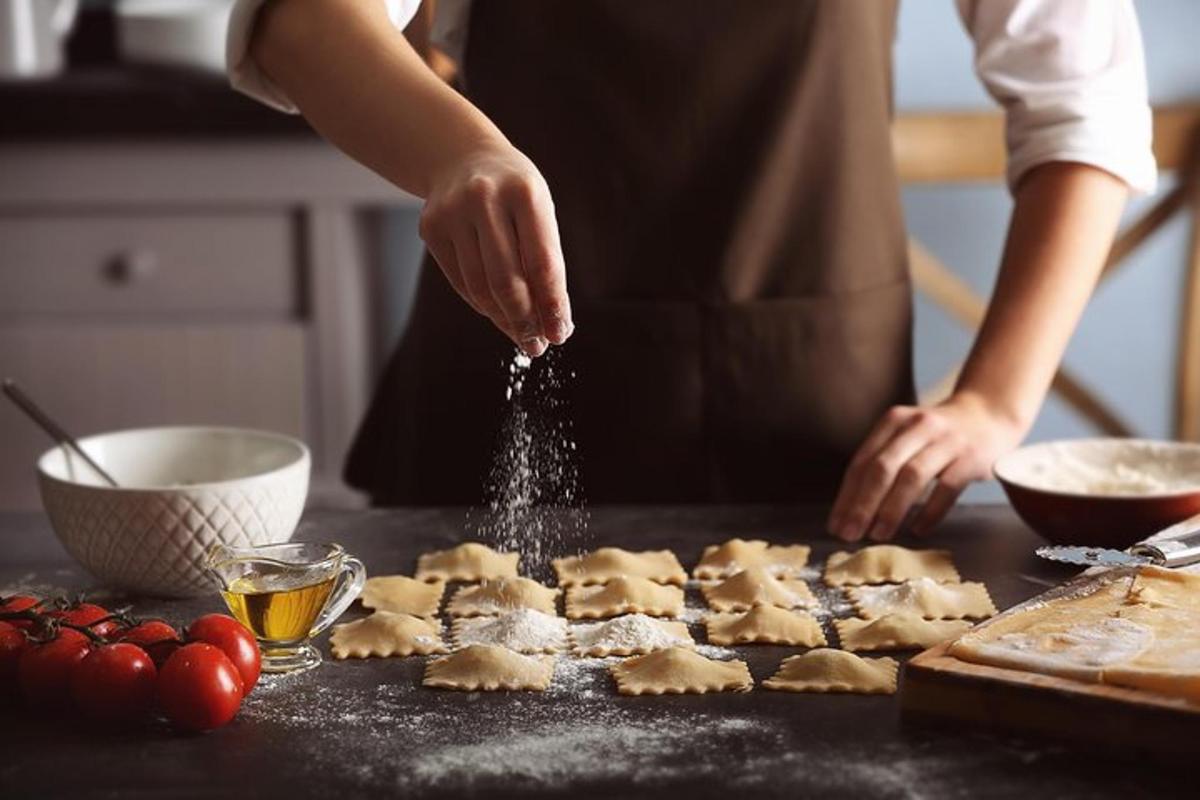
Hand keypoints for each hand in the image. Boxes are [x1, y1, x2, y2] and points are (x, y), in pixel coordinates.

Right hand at [419, 145, 572, 355]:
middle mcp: (485, 198)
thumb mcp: (539, 211)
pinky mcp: (431, 227)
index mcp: (525, 192)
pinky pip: (460, 281)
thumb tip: (553, 321)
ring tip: (521, 336)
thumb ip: (546, 261)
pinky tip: (498, 314)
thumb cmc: (514, 192)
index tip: (561, 333)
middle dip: (526, 320)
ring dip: (503, 319)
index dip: (553, 304)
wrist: (461, 156)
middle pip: (507, 280)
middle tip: (538, 345)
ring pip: (480, 286)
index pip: (542, 262)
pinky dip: (482, 304)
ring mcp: (453, 212)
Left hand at [827, 392, 1025, 541]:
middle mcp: (918, 426)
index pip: (862, 461)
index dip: (846, 496)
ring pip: (912, 476)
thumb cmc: (938, 436)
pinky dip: (930, 511)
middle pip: (882, 468)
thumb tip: (851, 508)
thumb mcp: (907, 436)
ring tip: (879, 535)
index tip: (835, 525)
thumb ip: (883, 462)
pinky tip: (917, 530)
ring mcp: (946, 440)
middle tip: (850, 534)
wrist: (989, 415)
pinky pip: (947, 487)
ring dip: (892, 509)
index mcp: (894, 421)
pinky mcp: (971, 456)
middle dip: (862, 504)